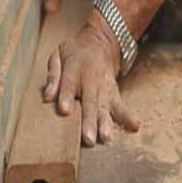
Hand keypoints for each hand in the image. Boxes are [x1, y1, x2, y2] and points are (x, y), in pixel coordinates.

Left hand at [44, 11, 139, 145]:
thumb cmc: (75, 53)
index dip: (66, 97)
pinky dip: (128, 116)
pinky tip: (135, 126)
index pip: (69, 84)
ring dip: (106, 124)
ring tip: (107, 138)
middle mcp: (91, 81)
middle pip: (90, 102)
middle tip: (88, 139)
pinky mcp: (114, 94)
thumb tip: (47, 97)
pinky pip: (121, 106)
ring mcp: (104, 89)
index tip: (65, 111)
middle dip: (89, 121)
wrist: (101, 43)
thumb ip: (53, 75)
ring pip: (105, 108)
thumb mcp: (58, 56)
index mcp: (74, 70)